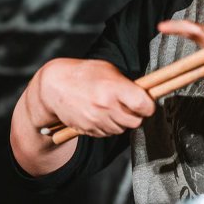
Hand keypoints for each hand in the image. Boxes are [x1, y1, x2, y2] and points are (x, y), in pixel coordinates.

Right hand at [37, 59, 154, 137]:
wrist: (55, 86)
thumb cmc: (84, 74)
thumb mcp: (108, 70)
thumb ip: (127, 84)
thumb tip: (145, 95)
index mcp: (113, 88)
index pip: (144, 105)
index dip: (149, 106)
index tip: (147, 103)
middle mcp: (105, 106)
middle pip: (136, 122)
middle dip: (136, 115)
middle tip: (130, 106)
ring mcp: (96, 119)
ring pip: (122, 129)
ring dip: (121, 121)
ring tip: (112, 107)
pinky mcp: (88, 129)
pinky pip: (108, 134)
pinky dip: (108, 126)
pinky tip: (101, 113)